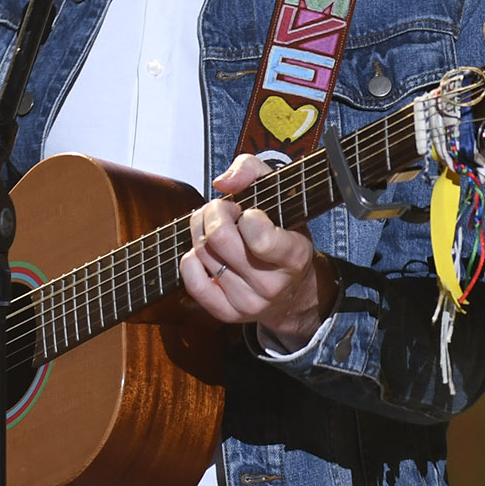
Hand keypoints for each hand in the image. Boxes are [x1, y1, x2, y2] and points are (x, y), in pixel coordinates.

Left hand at [178, 154, 326, 349]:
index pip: (258, 236)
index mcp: (294, 256)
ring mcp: (248, 302)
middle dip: (214, 213)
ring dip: (201, 232)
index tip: (250, 212)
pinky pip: (192, 281)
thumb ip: (253, 172)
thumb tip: (222, 183)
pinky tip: (205, 253)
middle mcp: (272, 284)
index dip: (245, 214)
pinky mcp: (227, 313)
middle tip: (223, 211)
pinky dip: (191, 260)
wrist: (292, 292)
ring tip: (217, 230)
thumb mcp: (282, 197)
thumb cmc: (283, 236)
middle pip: (219, 239)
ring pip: (202, 254)